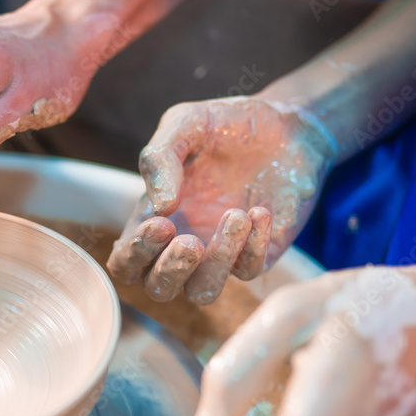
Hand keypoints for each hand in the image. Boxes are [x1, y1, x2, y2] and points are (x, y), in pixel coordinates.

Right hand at [106, 97, 336, 304]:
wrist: (288, 126)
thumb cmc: (229, 125)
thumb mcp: (187, 124)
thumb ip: (160, 157)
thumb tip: (159, 206)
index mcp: (157, 217)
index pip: (126, 261)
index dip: (134, 253)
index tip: (160, 224)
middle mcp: (184, 242)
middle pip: (159, 288)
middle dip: (170, 270)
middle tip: (190, 241)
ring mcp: (221, 253)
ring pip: (202, 292)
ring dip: (215, 264)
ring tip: (236, 216)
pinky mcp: (258, 253)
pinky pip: (248, 272)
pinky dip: (253, 246)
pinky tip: (260, 210)